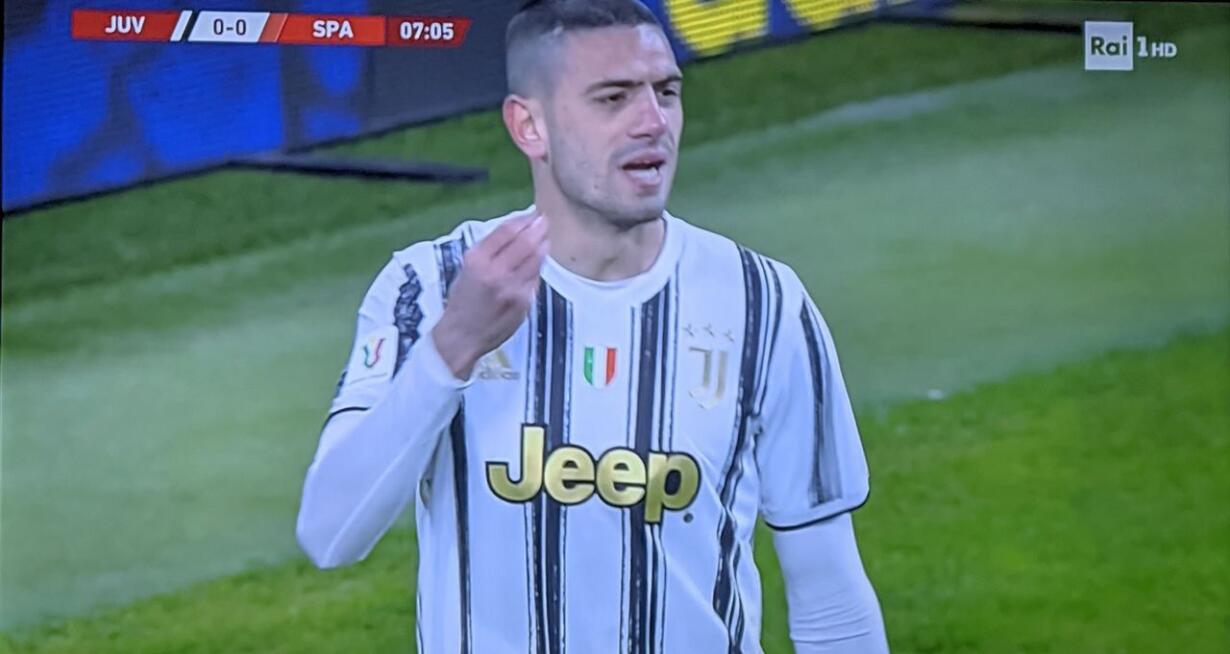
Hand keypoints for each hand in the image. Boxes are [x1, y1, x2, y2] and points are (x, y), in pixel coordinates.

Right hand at [432, 214, 548, 378]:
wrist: (462, 335)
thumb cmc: (463, 301)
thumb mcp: (467, 268)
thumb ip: (490, 251)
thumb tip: (516, 231)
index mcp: (477, 260)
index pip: (506, 231)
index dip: (523, 219)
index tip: (532, 214)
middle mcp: (495, 272)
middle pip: (525, 242)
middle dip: (538, 228)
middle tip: (545, 221)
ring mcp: (512, 288)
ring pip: (536, 259)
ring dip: (543, 245)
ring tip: (545, 238)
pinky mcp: (524, 302)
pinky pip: (535, 278)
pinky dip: (538, 267)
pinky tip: (538, 262)